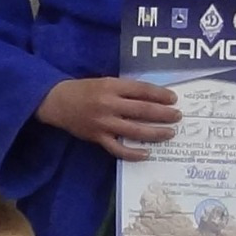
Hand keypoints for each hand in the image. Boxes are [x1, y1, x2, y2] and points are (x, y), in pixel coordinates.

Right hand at [36, 76, 178, 160]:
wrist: (57, 102)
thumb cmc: (84, 90)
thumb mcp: (105, 82)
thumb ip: (125, 90)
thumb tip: (151, 97)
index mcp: (111, 87)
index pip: (141, 90)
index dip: (160, 94)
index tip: (173, 98)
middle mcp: (109, 104)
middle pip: (142, 110)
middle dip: (163, 114)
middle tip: (178, 116)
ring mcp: (104, 123)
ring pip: (134, 130)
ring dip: (155, 132)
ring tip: (169, 133)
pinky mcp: (97, 137)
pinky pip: (118, 149)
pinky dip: (133, 153)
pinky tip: (146, 153)